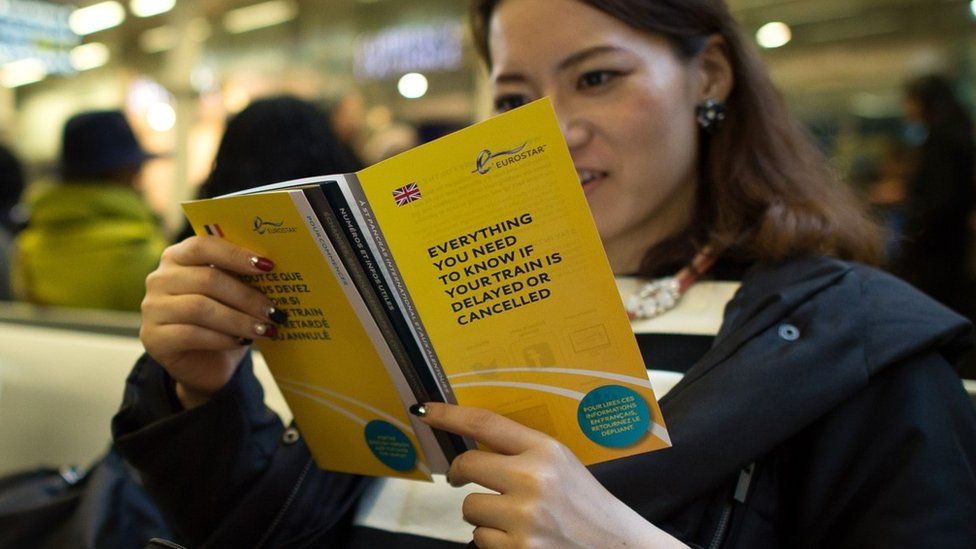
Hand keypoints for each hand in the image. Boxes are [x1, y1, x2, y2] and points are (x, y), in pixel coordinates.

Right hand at [141, 236, 281, 407]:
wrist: (205, 362)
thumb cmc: (223, 320)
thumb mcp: (234, 295)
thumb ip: (244, 278)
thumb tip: (272, 269)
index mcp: (178, 256)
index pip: (203, 246)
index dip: (236, 255)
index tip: (267, 267)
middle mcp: (160, 278)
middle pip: (207, 279)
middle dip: (246, 296)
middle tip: (273, 311)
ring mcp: (152, 308)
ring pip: (200, 308)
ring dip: (239, 320)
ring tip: (265, 329)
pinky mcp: (153, 338)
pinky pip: (192, 334)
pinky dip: (223, 338)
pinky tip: (242, 342)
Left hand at [417, 403, 685, 547]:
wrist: (619, 547)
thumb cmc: (586, 505)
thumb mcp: (562, 464)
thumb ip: (522, 452)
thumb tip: (472, 444)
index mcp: (546, 450)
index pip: (485, 423)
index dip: (448, 415)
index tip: (425, 411)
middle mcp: (533, 479)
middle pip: (467, 466)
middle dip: (460, 474)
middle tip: (463, 479)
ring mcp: (524, 517)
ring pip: (470, 507)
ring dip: (482, 514)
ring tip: (512, 518)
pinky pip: (480, 539)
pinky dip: (493, 540)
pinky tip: (519, 538)